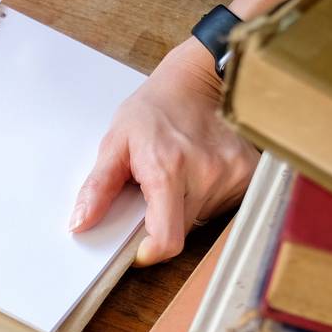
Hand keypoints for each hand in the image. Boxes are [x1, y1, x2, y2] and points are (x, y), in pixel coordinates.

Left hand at [69, 39, 258, 264]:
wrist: (198, 79)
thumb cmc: (154, 109)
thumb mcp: (115, 143)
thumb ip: (97, 187)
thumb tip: (81, 222)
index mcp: (167, 169)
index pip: (167, 239)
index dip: (150, 251)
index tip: (139, 248)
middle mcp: (205, 174)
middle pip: (181, 230)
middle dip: (162, 221)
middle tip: (153, 192)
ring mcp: (233, 174)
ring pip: (202, 218)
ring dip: (185, 207)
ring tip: (178, 175)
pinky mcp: (250, 173)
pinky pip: (224, 205)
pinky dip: (206, 197)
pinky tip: (199, 172)